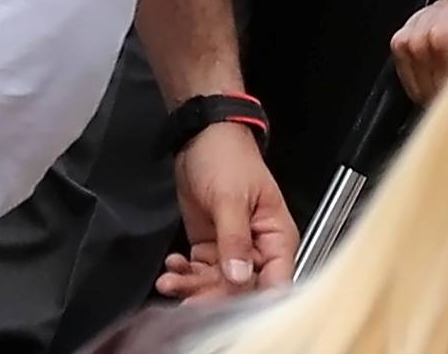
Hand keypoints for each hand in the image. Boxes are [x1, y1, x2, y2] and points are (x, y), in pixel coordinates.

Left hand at [153, 122, 296, 302]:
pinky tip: (172, 268)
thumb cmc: (228, 157)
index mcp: (277, 237)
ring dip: (193, 287)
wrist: (202, 137)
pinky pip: (201, 273)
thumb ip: (235, 239)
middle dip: (213, 296)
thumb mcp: (231, 198)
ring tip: (170, 281)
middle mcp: (258, 249)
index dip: (255, 301)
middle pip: (243, 290)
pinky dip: (186, 275)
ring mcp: (233, 250)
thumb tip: (239, 277)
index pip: (276, 282)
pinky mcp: (211, 247)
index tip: (227, 309)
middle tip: (187, 299)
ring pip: (218, 285)